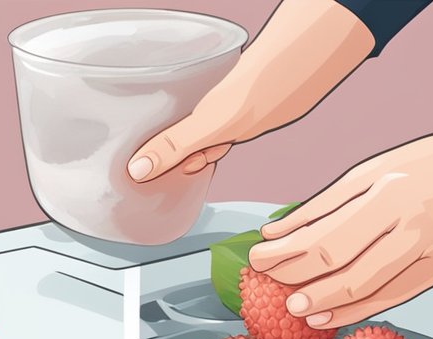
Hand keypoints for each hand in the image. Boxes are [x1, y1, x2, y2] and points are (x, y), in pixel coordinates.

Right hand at [127, 0, 371, 182]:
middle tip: (138, 182)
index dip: (139, 157)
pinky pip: (216, 139)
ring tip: (164, 176)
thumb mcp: (215, 123)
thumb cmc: (267, 84)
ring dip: (183, 157)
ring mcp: (224, 116)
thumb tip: (136, 170)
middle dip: (157, 159)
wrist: (311, 62)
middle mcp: (203, 113)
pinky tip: (205, 157)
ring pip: (194, 141)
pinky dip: (208, 151)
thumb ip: (177, 145)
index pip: (154, 138)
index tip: (121, 176)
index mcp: (191, 113)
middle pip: (171, 141)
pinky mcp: (245, 118)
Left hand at [248, 116, 432, 328]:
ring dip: (322, 300)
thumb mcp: (392, 163)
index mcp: (387, 182)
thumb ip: (335, 197)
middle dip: (292, 274)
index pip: (320, 224)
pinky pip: (394, 296)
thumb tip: (282, 225)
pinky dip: (358, 310)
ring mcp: (430, 244)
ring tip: (294, 309)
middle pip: (335, 256)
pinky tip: (330, 317)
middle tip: (266, 283)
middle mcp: (406, 214)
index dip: (283, 248)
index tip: (257, 255)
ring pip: (364, 283)